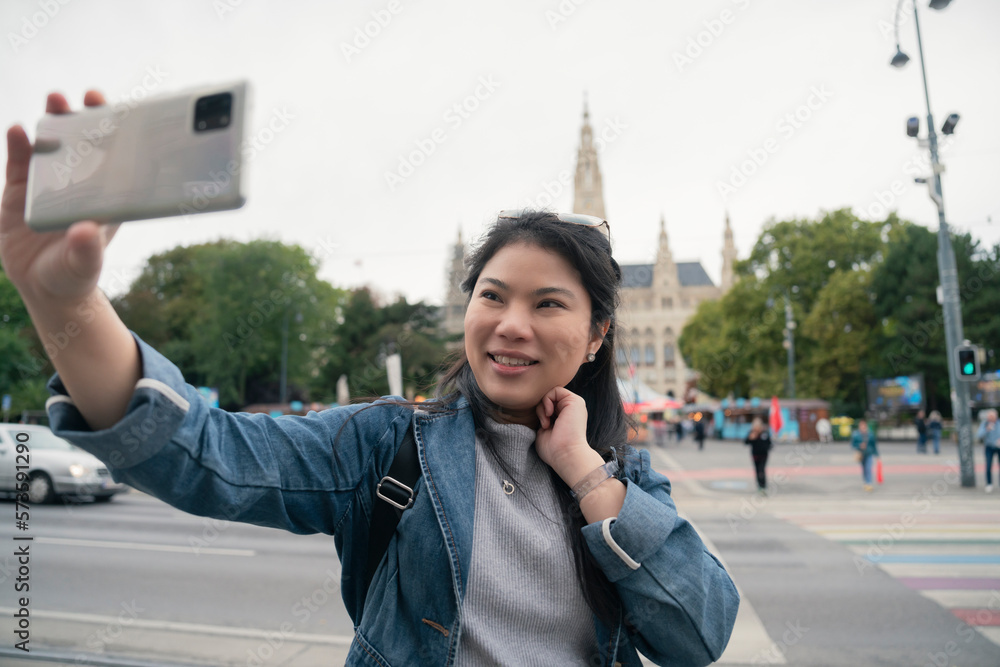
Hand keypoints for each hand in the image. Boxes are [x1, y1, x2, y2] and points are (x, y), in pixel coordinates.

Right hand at [1, 91, 119, 304]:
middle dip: (85, 117)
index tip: (122, 114)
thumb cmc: (75, 273)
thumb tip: (84, 230)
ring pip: (50, 146)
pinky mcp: (19, 191)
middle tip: (88, 97)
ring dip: (53, 121)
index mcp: (103, 198)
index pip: (115, 161)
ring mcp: (47, 184)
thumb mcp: (84, 264)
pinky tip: (18, 131)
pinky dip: (18, 144)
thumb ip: (87, 249)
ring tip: (56, 99)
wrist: (43, 287)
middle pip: (83, 144)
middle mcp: (77, 184)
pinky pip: (18, 162)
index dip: (117, 135)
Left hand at [535, 386, 602, 485]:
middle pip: (548, 398)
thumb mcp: (544, 431)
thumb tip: (535, 408)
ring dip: (542, 407)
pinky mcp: (575, 401)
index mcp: (565, 417)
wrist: (566, 455)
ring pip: (550, 393)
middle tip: (544, 424)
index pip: (547, 405)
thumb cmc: (554, 449)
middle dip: (540, 409)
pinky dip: (546, 400)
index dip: (540, 412)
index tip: (543, 426)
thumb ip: (542, 418)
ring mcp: (574, 404)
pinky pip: (555, 390)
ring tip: (547, 422)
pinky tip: (549, 414)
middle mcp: (571, 409)